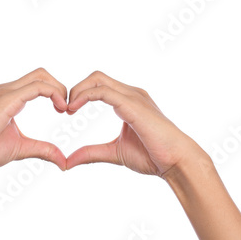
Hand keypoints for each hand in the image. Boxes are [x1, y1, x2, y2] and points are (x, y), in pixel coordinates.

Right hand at [0, 68, 67, 171]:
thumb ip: (42, 150)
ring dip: (59, 89)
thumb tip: (63, 161)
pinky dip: (53, 93)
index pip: (37, 83)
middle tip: (67, 109)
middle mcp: (6, 90)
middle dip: (60, 87)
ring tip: (65, 108)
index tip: (64, 111)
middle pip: (41, 74)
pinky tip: (60, 108)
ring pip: (41, 76)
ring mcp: (6, 92)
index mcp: (8, 98)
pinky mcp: (7, 99)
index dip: (55, 92)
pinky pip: (37, 87)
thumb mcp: (21, 148)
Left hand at [66, 71, 206, 176]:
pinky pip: (103, 92)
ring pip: (97, 80)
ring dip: (77, 91)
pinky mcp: (133, 105)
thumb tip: (68, 162)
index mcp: (127, 101)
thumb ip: (91, 153)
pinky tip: (75, 108)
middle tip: (64, 109)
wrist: (176, 161)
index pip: (98, 85)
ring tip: (67, 109)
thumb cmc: (152, 156)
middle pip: (96, 77)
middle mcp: (130, 94)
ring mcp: (133, 97)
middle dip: (75, 88)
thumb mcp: (113, 153)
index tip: (67, 111)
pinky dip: (85, 96)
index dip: (79, 93)